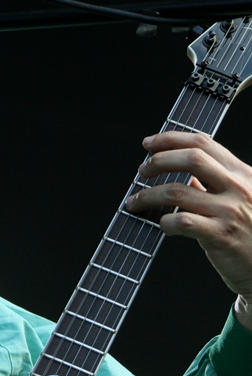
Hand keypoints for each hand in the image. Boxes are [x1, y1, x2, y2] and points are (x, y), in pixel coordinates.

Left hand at [124, 131, 251, 330]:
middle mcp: (238, 188)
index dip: (171, 139)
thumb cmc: (249, 232)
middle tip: (141, 171)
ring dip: (147, 195)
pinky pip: (182, 221)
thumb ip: (213, 181)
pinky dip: (164, 221)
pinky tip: (162, 225)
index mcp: (242, 173)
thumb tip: (178, 164)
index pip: (203, 143)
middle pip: (191, 158)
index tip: (148, 143)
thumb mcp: (239, 197)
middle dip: (158, 161)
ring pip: (177, 192)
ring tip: (135, 201)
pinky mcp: (222, 236)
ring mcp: (230, 212)